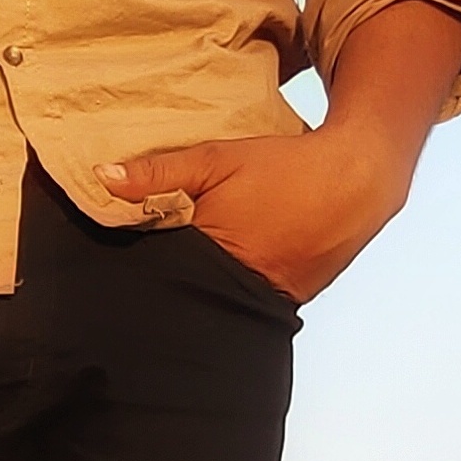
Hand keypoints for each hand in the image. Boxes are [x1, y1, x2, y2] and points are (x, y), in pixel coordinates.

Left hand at [95, 5, 460, 301]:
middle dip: (166, 289)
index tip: (115, 270)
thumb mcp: (218, 157)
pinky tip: (223, 273)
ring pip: (216, 302)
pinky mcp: (289, 301)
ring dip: (199, 291)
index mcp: (217, 257)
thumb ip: (159, 170)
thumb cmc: (285, 166)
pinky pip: (245, 302)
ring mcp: (267, 301)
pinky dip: (230, 291)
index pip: (160, 277)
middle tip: (142, 280)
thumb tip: (103, 178)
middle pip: (187, 298)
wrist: (358, 179)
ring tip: (184, 277)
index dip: (138, 273)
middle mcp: (242, 290)